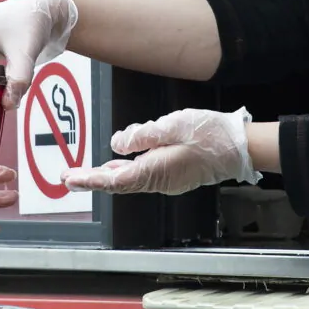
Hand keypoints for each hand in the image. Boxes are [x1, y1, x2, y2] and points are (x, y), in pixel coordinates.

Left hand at [61, 107, 261, 195]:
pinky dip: (125, 172)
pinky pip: (143, 176)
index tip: (70, 179)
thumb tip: (117, 144)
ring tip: (84, 173)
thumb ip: (141, 135)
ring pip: (130, 180)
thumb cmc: (211, 134)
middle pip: (118, 184)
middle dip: (92, 180)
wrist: (241, 148)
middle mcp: (159, 181)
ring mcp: (167, 181)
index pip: (114, 180)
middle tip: (68, 177)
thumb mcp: (172, 125)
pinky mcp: (174, 176)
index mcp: (155, 170)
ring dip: (106, 177)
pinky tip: (117, 166)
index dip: (89, 180)